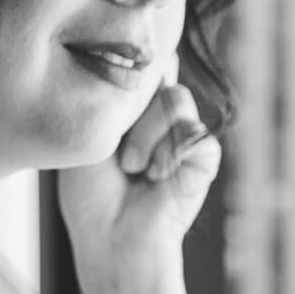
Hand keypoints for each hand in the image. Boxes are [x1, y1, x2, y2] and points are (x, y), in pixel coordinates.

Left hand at [56, 73, 219, 270]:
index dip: (137, 69)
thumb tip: (150, 57)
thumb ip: (116, 96)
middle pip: (159, 76)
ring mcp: (185, 134)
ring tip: (133, 169)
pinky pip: (195, 133)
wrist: (109, 236)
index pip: (147, 64)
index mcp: (135, 107)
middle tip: (117, 155)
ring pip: (176, 100)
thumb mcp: (91, 133)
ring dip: (146, 138)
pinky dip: (169, 157)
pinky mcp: (204, 157)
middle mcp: (162, 115)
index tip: (119, 91)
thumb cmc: (90, 193)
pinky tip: (156, 179)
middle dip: (131, 113)